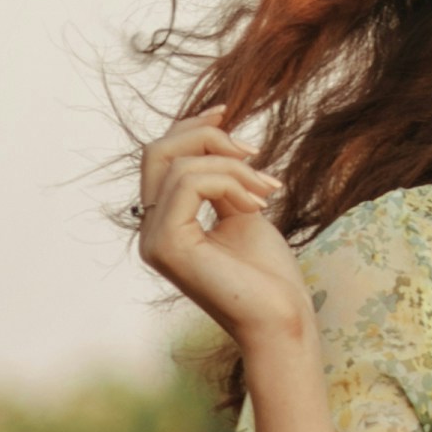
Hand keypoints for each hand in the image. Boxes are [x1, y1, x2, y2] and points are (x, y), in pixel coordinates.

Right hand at [137, 117, 312, 356]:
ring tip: (266, 190)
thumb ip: (221, 178)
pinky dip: (229, 182)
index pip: (161, 158)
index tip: (227, 113)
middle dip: (207, 137)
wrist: (281, 317)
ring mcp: (153, 241)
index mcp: (164, 223)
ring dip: (232, 166)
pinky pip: (189, 184)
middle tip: (254, 154)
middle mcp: (150, 232)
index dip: (190, 127)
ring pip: (178, 165)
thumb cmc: (268, 273)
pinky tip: (256, 204)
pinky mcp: (167, 246)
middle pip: (157, 152)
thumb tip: (215, 135)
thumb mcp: (241, 209)